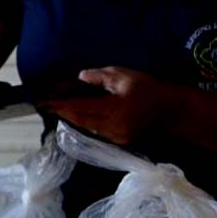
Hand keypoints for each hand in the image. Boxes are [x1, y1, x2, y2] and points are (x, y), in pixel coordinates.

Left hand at [37, 67, 179, 144]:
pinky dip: (82, 120)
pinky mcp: (119, 140)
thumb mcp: (125, 76)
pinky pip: (94, 130)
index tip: (42, 101)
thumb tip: (80, 78)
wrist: (175, 112)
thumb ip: (100, 77)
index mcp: (112, 112)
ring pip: (85, 126)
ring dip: (70, 115)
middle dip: (60, 110)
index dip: (58, 105)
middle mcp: (111, 129)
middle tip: (45, 101)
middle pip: (78, 120)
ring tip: (57, 104)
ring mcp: (115, 137)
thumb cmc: (151, 90)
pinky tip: (76, 111)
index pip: (78, 108)